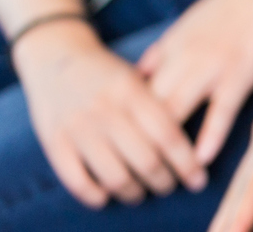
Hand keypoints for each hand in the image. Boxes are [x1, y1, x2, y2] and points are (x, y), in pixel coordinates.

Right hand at [14, 17, 206, 206]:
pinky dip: (94, 195)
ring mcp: (78, 127)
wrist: (55, 55)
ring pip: (114, 176)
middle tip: (170, 187)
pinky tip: (106, 196)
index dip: (186, 162)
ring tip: (141, 194)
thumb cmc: (107, 71)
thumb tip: (188, 139)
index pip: (167, 135)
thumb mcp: (135, 77)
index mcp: (131, 91)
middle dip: (163, 181)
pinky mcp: (54, 141)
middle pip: (145, 160)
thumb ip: (158, 104)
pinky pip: (76, 180)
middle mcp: (106, 110)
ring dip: (133, 192)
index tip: (198, 178)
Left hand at [138, 0, 252, 166]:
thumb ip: (170, 46)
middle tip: (136, 168)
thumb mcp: (195, 16)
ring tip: (164, 176)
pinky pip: (220, 111)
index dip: (123, 117)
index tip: (122, 140)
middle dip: (136, 139)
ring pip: (174, 113)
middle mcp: (183, 56)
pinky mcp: (241, 71)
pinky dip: (209, 137)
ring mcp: (211, 65)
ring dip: (167, 148)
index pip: (132, 88)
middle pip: (145, 106)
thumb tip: (145, 70)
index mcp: (172, 42)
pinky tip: (203, 159)